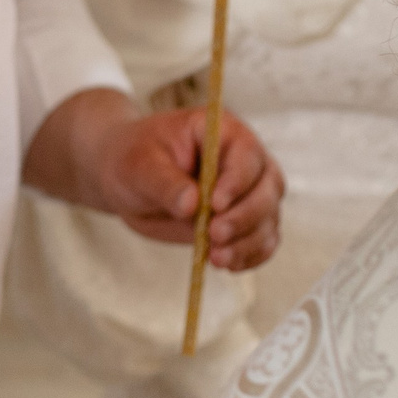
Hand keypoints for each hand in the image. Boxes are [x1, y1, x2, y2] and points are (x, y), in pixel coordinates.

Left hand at [42, 93, 281, 271]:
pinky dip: (251, 255)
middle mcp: (246, 161)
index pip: (246, 154)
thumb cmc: (134, 161)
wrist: (129, 181)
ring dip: (248, 242)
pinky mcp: (244, 222)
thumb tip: (192, 204)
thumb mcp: (140, 165)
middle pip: (267, 188)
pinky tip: (229, 265)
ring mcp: (249, 192)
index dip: (236, 182)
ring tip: (217, 259)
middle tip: (215, 236)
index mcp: (223, 132)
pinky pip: (262, 240)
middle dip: (245, 217)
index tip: (215, 205)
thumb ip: (165, 182)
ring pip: (268, 218)